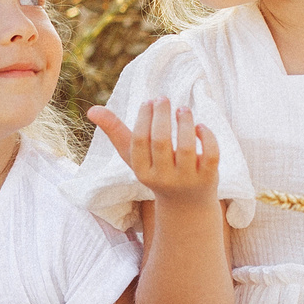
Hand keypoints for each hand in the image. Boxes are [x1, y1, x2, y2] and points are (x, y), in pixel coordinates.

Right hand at [89, 98, 219, 209]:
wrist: (186, 204)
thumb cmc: (156, 171)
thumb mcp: (134, 156)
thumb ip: (115, 132)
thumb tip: (91, 110)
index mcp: (143, 171)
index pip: (140, 141)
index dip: (144, 117)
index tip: (149, 102)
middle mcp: (163, 177)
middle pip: (161, 141)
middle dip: (162, 115)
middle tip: (163, 99)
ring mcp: (187, 179)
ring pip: (188, 146)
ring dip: (185, 122)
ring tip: (182, 109)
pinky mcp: (209, 178)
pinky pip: (211, 154)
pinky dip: (207, 136)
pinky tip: (199, 126)